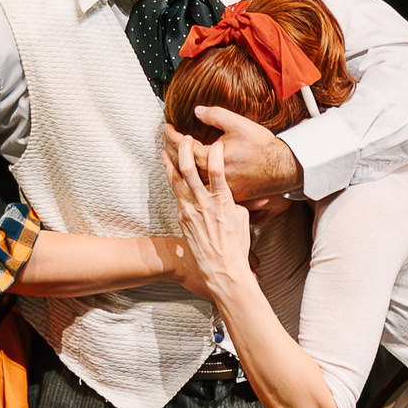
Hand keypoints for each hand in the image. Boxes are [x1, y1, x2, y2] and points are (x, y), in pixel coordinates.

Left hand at [162, 105, 299, 205]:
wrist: (281, 169)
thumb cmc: (261, 146)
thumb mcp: (239, 124)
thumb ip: (216, 115)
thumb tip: (197, 110)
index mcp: (212, 159)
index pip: (183, 147)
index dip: (172, 135)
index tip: (166, 127)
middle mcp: (211, 177)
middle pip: (181, 165)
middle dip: (170, 150)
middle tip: (164, 139)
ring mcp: (217, 189)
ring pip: (189, 179)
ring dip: (177, 166)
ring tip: (169, 155)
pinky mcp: (225, 196)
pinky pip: (202, 189)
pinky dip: (192, 179)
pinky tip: (188, 173)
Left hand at [168, 132, 252, 292]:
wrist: (222, 268)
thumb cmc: (236, 245)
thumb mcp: (243, 218)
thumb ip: (235, 200)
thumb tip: (233, 191)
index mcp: (223, 201)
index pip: (217, 168)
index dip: (215, 152)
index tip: (216, 143)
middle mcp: (204, 203)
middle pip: (189, 169)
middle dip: (185, 150)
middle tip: (184, 139)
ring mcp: (190, 211)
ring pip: (176, 181)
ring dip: (169, 163)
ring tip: (164, 150)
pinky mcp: (182, 219)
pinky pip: (176, 195)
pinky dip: (171, 181)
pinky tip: (168, 174)